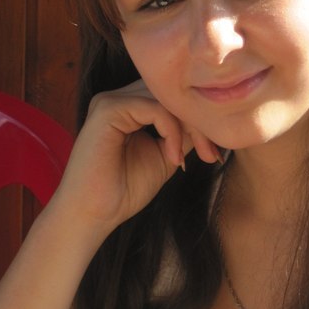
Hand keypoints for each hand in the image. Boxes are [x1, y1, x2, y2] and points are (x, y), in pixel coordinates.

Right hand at [52, 80, 219, 234]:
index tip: (214, 154)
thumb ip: (185, 133)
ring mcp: (110, 101)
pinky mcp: (108, 110)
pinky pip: (154, 108)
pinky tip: (174, 157)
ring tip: (195, 157)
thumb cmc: (124, 190)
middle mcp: (118, 97)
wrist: (94, 215)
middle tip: (212, 155)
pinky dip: (172, 131)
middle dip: (198, 121)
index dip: (198, 120)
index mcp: (129, 106)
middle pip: (171, 92)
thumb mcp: (167, 155)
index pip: (172, 96)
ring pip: (166, 97)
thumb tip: (213, 118)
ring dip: (189, 126)